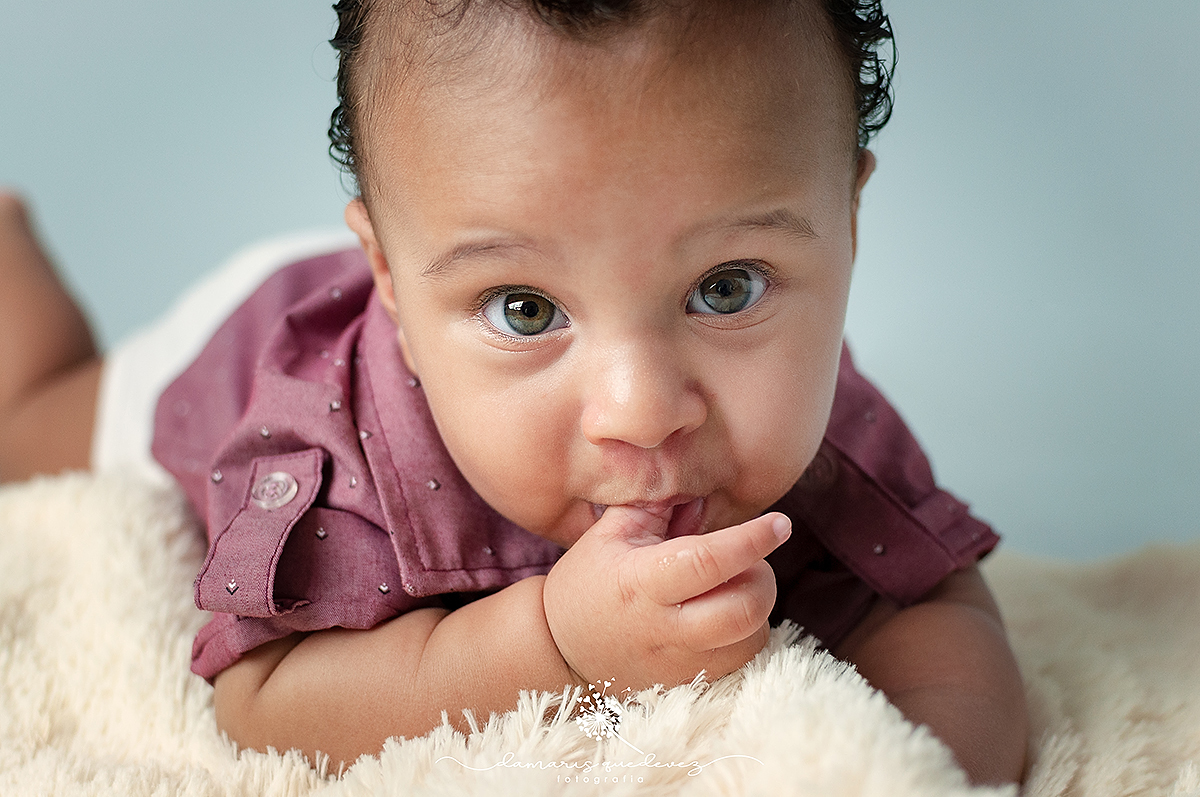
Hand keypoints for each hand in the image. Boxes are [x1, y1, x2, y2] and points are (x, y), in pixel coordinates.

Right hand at [543, 505, 789, 690]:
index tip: (779, 523)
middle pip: (744, 609)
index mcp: (641, 583)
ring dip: (755, 607)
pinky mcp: (690, 682)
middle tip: (746, 562)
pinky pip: (742, 659)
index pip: (709, 561)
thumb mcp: (610, 533)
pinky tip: (722, 615)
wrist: (559, 650)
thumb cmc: (587, 583)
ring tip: (731, 588)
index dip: (751, 540)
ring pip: (751, 638)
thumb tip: (701, 485)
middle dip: (761, 577)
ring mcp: (680, 662)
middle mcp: (665, 628)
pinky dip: (746, 633)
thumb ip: (657, 505)